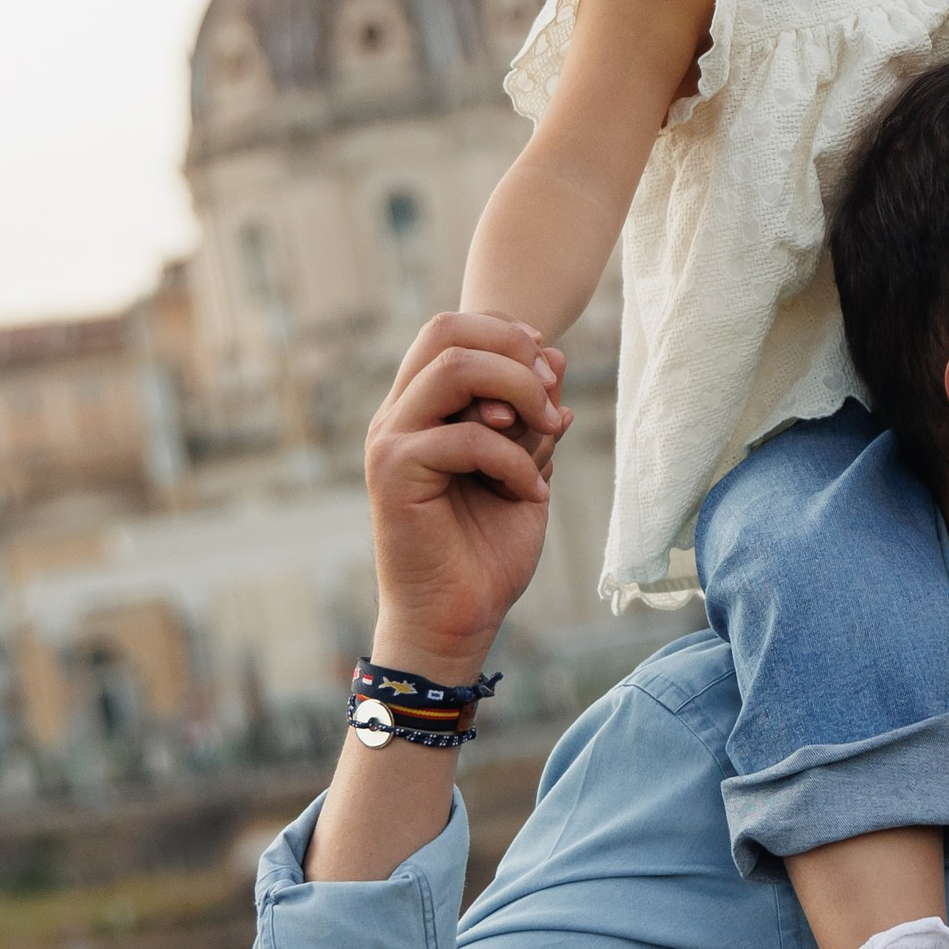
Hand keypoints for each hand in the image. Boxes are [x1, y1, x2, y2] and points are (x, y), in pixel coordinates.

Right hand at [362, 314, 569, 678]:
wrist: (457, 619)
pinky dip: (514, 459)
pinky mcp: (394, 471)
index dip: (506, 331)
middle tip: (551, 396)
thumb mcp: (526, 468)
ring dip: (518, 393)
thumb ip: (534, 417)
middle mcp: (398, 415)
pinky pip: (465, 435)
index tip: (550, 366)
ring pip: (456, 368)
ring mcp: (390, 439)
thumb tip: (558, 358)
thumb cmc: (487, 551)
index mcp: (421, 408)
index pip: (451, 329)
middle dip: (514, 351)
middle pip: (447, 331)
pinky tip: (532, 493)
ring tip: (549, 433)